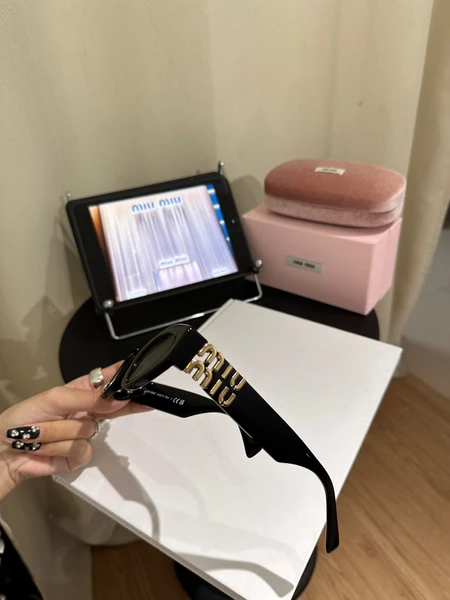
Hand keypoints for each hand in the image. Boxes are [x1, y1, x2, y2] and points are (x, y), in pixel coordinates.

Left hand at [0, 363, 150, 498]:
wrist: (3, 451)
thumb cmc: (21, 419)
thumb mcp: (55, 399)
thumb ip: (88, 399)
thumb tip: (117, 401)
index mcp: (79, 392)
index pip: (107, 381)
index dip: (125, 378)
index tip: (142, 375)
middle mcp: (85, 411)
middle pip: (115, 407)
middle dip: (124, 405)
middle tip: (143, 402)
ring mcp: (83, 434)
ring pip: (91, 430)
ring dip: (62, 432)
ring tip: (42, 433)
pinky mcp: (78, 456)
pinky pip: (83, 450)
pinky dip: (62, 448)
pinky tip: (47, 447)